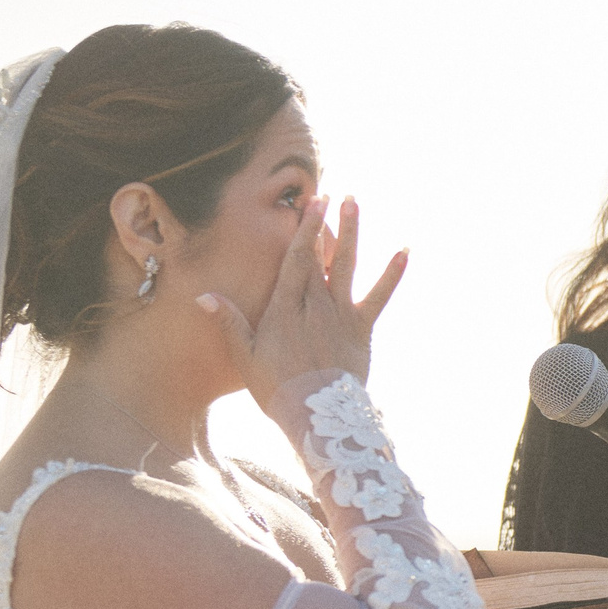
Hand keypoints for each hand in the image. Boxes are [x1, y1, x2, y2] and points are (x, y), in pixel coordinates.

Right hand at [202, 195, 407, 412]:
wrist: (317, 414)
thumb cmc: (276, 388)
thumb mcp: (245, 357)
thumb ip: (228, 323)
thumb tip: (203, 297)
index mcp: (285, 308)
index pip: (295, 260)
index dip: (302, 230)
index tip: (309, 204)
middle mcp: (315, 304)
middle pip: (319, 256)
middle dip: (324, 224)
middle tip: (331, 194)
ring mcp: (341, 314)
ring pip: (346, 266)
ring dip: (352, 233)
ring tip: (355, 203)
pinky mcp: (361, 328)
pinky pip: (379, 296)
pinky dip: (393, 274)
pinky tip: (405, 250)